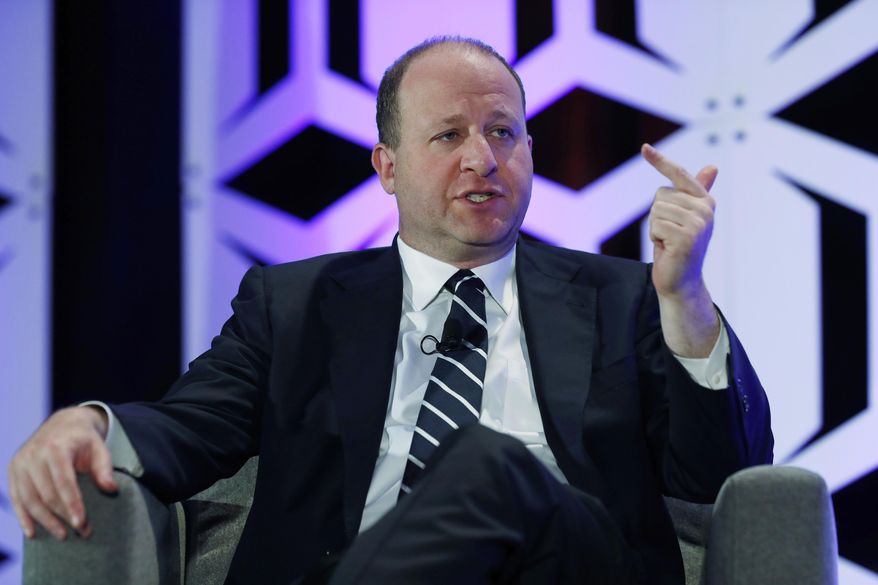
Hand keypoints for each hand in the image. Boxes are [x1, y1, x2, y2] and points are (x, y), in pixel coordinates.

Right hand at [7, 406, 116, 539]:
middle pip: (47, 494)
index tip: (81, 523)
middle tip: (81, 532)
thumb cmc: (84, 440)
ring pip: (30, 500)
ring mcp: (20, 463)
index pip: (64, 482)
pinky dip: (23, 517)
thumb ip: (104, 469)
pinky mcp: (13, 470)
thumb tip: (112, 490)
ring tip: (63, 535)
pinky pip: (16, 498)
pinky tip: (33, 533)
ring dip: (45, 521)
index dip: (72, 504)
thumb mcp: (100, 449)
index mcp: (56, 447)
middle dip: (63, 516)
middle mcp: (34, 455)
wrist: (64, 424)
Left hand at [641, 143, 719, 356]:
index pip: (680, 175)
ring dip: (655, 228)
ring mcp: (697, 223)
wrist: (681, 281)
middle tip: (669, 235)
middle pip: (660, 195)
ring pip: (656, 210)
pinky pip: (655, 225)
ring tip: (668, 242)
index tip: (644, 148)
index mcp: (705, 201)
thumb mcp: (685, 217)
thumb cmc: (678, 247)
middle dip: (657, 216)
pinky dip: (655, 239)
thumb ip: (696, 191)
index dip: (661, 161)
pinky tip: (667, 249)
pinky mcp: (686, 237)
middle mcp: (705, 209)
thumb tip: (713, 166)